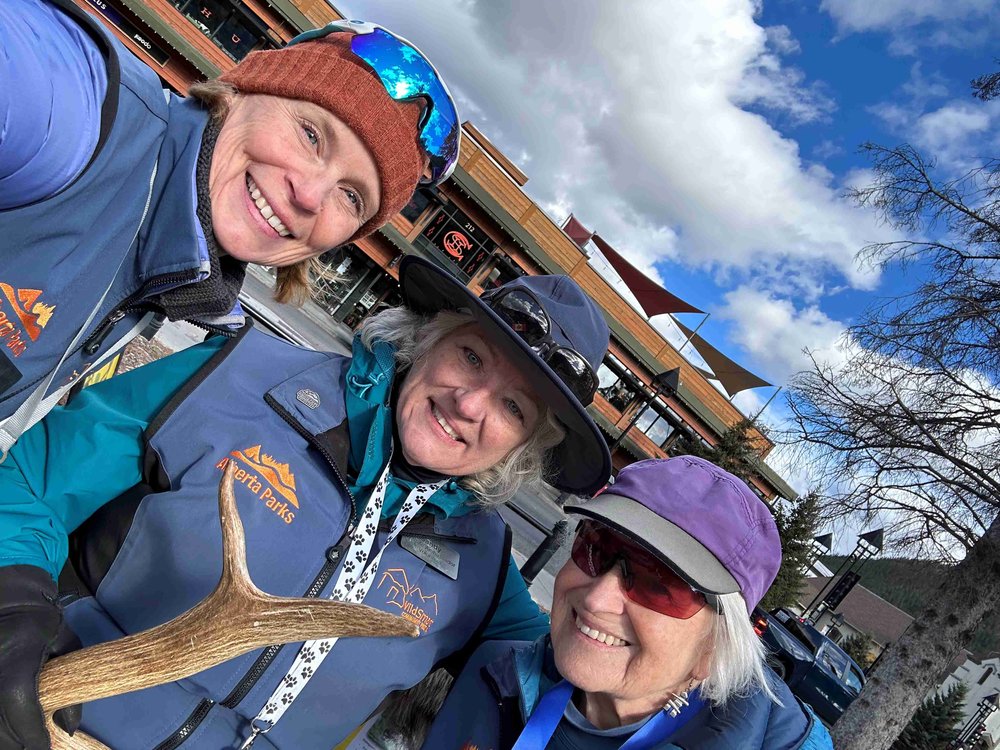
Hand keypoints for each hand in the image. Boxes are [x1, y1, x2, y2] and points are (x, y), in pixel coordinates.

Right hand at [0, 565, 80, 749]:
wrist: (8, 599)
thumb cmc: (41, 620)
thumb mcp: (65, 644)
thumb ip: (71, 683)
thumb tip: (70, 725)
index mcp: (16, 658)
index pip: (18, 705)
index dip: (31, 732)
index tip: (42, 746)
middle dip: (17, 740)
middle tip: (34, 744)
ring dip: (5, 735)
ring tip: (21, 738)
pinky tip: (8, 727)